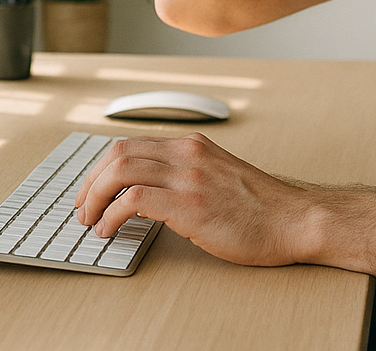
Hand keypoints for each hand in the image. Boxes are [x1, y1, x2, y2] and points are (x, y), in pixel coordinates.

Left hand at [72, 133, 311, 266]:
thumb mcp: (218, 176)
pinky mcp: (190, 204)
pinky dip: (112, 215)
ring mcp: (188, 177)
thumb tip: (146, 192)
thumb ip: (185, 175)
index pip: (130, 145)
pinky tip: (111, 230)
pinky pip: (134, 200)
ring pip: (120, 170)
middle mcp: (187, 153)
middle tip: (82, 209)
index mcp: (192, 145)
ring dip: (95, 197)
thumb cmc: (260, 208)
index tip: (91, 192)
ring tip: (91, 221)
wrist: (293, 220)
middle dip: (90, 182)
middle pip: (117, 153)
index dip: (100, 170)